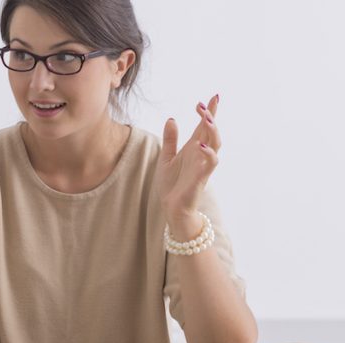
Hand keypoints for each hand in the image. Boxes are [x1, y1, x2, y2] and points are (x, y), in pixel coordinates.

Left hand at [157, 94, 221, 236]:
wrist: (172, 207)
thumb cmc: (172, 184)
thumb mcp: (166, 157)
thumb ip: (170, 140)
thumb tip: (172, 119)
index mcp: (193, 148)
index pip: (204, 127)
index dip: (209, 112)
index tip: (213, 97)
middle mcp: (201, 154)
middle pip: (212, 131)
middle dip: (210, 117)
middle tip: (204, 105)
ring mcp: (203, 165)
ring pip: (215, 144)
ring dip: (212, 130)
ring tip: (205, 118)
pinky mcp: (202, 177)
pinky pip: (210, 163)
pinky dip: (208, 153)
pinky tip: (201, 144)